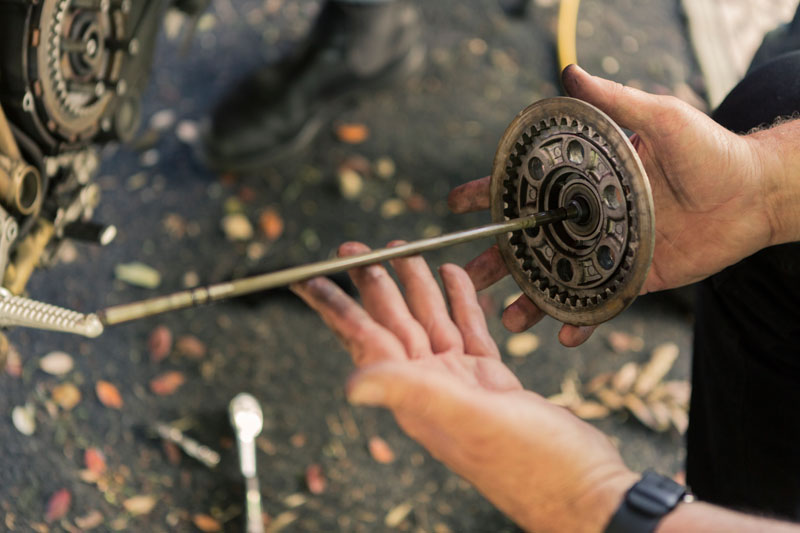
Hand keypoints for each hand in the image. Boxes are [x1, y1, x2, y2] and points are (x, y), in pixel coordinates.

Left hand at [292, 243, 635, 532]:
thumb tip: (352, 384)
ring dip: (416, 287)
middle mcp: (432, 388)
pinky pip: (469, 332)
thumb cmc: (534, 466)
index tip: (309, 280)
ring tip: (403, 251)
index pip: (366, 340)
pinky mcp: (494, 382)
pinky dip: (460, 303)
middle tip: (354, 248)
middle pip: (394, 324)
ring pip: (431, 323)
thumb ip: (413, 395)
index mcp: (417, 395)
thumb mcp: (469, 421)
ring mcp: (463, 384)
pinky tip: (454, 278)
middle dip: (373, 284)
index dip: (337, 307)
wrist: (585, 492)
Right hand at [449, 65, 776, 345]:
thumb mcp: (661, 118)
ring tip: (509, 321)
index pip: (527, 188)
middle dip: (496, 261)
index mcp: (585, 181)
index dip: (489, 193)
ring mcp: (607, 251)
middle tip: (467, 279)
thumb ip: (616, 101)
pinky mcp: (633, 279)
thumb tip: (570, 73)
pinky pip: (599, 304)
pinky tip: (564, 336)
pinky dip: (581, 323)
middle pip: (530, 242)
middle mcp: (587, 217)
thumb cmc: (709, 150)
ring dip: (530, 301)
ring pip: (556, 279)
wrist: (754, 194)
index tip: (457, 203)